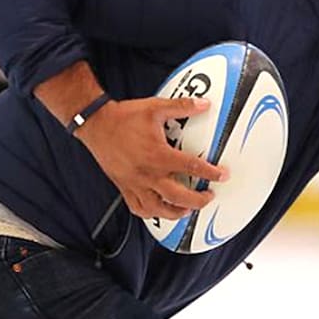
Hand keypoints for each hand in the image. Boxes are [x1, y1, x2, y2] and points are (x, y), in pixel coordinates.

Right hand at [75, 96, 228, 220]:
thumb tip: (203, 104)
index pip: (191, 167)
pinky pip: (138, 208)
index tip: (222, 175)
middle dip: (198, 201)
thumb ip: (182, 106)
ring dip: (176, 213)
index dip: (211, 173)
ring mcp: (135, 183)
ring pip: (158, 209)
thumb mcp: (155, 108)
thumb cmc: (123, 118)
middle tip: (209, 196)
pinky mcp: (124, 187)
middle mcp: (148, 174)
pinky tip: (159, 211)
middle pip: (179, 197)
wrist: (96, 125)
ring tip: (188, 210)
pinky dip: (151, 214)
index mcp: (158, 155)